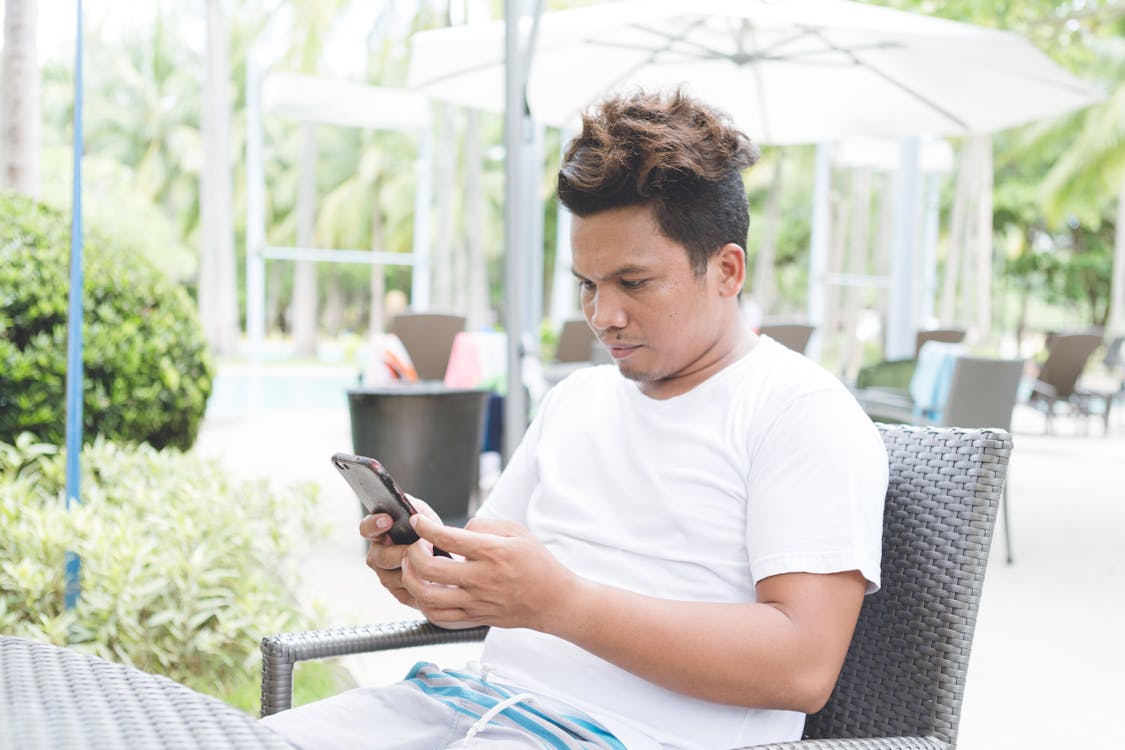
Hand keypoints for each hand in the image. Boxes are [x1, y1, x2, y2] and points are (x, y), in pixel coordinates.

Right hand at [359, 496, 441, 608]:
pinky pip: (406, 594)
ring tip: (433, 562)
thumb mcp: (426, 516)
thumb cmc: (433, 533)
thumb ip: (414, 507)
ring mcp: (387, 577)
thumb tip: (408, 509)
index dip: (374, 525)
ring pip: (392, 578)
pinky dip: (421, 585)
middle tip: (421, 546)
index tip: (387, 520)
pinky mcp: (400, 595)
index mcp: (379, 534)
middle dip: (401, 551)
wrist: (449, 559)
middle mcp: (378, 556)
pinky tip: (434, 579)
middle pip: (380, 557)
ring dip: (413, 569)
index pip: (367, 528)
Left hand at [400, 514, 582, 631]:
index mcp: (492, 552)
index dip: (425, 527)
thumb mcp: (517, 532)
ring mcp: (476, 601)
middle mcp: (481, 578)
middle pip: (429, 569)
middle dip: (412, 553)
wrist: (553, 600)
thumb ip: (483, 525)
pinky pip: (437, 615)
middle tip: (415, 545)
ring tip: (414, 567)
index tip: (417, 522)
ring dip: (411, 579)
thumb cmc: (537, 563)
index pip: (448, 538)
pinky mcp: (474, 617)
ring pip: (427, 596)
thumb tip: (455, 531)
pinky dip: (422, 602)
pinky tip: (424, 589)